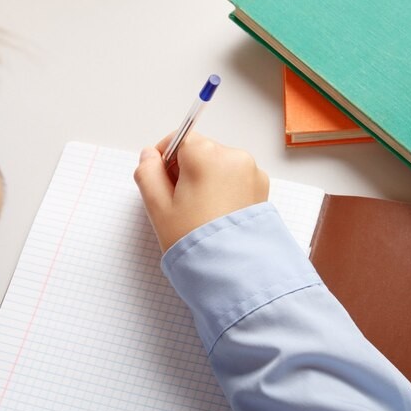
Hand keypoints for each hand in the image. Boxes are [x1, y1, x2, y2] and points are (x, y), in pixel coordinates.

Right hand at [133, 132, 268, 251]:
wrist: (233, 272)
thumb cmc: (194, 240)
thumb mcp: (158, 206)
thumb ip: (147, 173)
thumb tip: (149, 155)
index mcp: (207, 154)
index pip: (180, 139)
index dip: (165, 158)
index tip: (161, 181)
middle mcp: (234, 157)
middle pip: (200, 151)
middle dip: (186, 171)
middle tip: (179, 203)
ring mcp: (252, 172)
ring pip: (218, 166)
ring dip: (206, 180)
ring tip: (200, 213)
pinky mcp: (263, 189)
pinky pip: (236, 180)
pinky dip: (224, 190)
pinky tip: (216, 215)